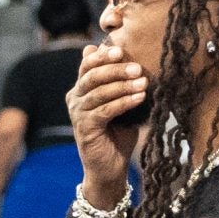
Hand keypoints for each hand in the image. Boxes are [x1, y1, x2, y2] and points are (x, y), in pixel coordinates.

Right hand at [68, 44, 145, 201]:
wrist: (110, 168)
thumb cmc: (117, 134)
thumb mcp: (120, 105)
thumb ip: (119, 84)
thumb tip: (129, 60)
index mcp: (80, 90)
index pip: (87, 65)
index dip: (102, 56)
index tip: (122, 50)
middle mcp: (75, 99)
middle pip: (91, 76)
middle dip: (115, 69)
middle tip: (137, 67)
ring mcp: (78, 114)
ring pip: (99, 92)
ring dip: (123, 85)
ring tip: (143, 82)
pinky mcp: (85, 128)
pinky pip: (105, 110)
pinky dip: (124, 102)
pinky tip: (140, 97)